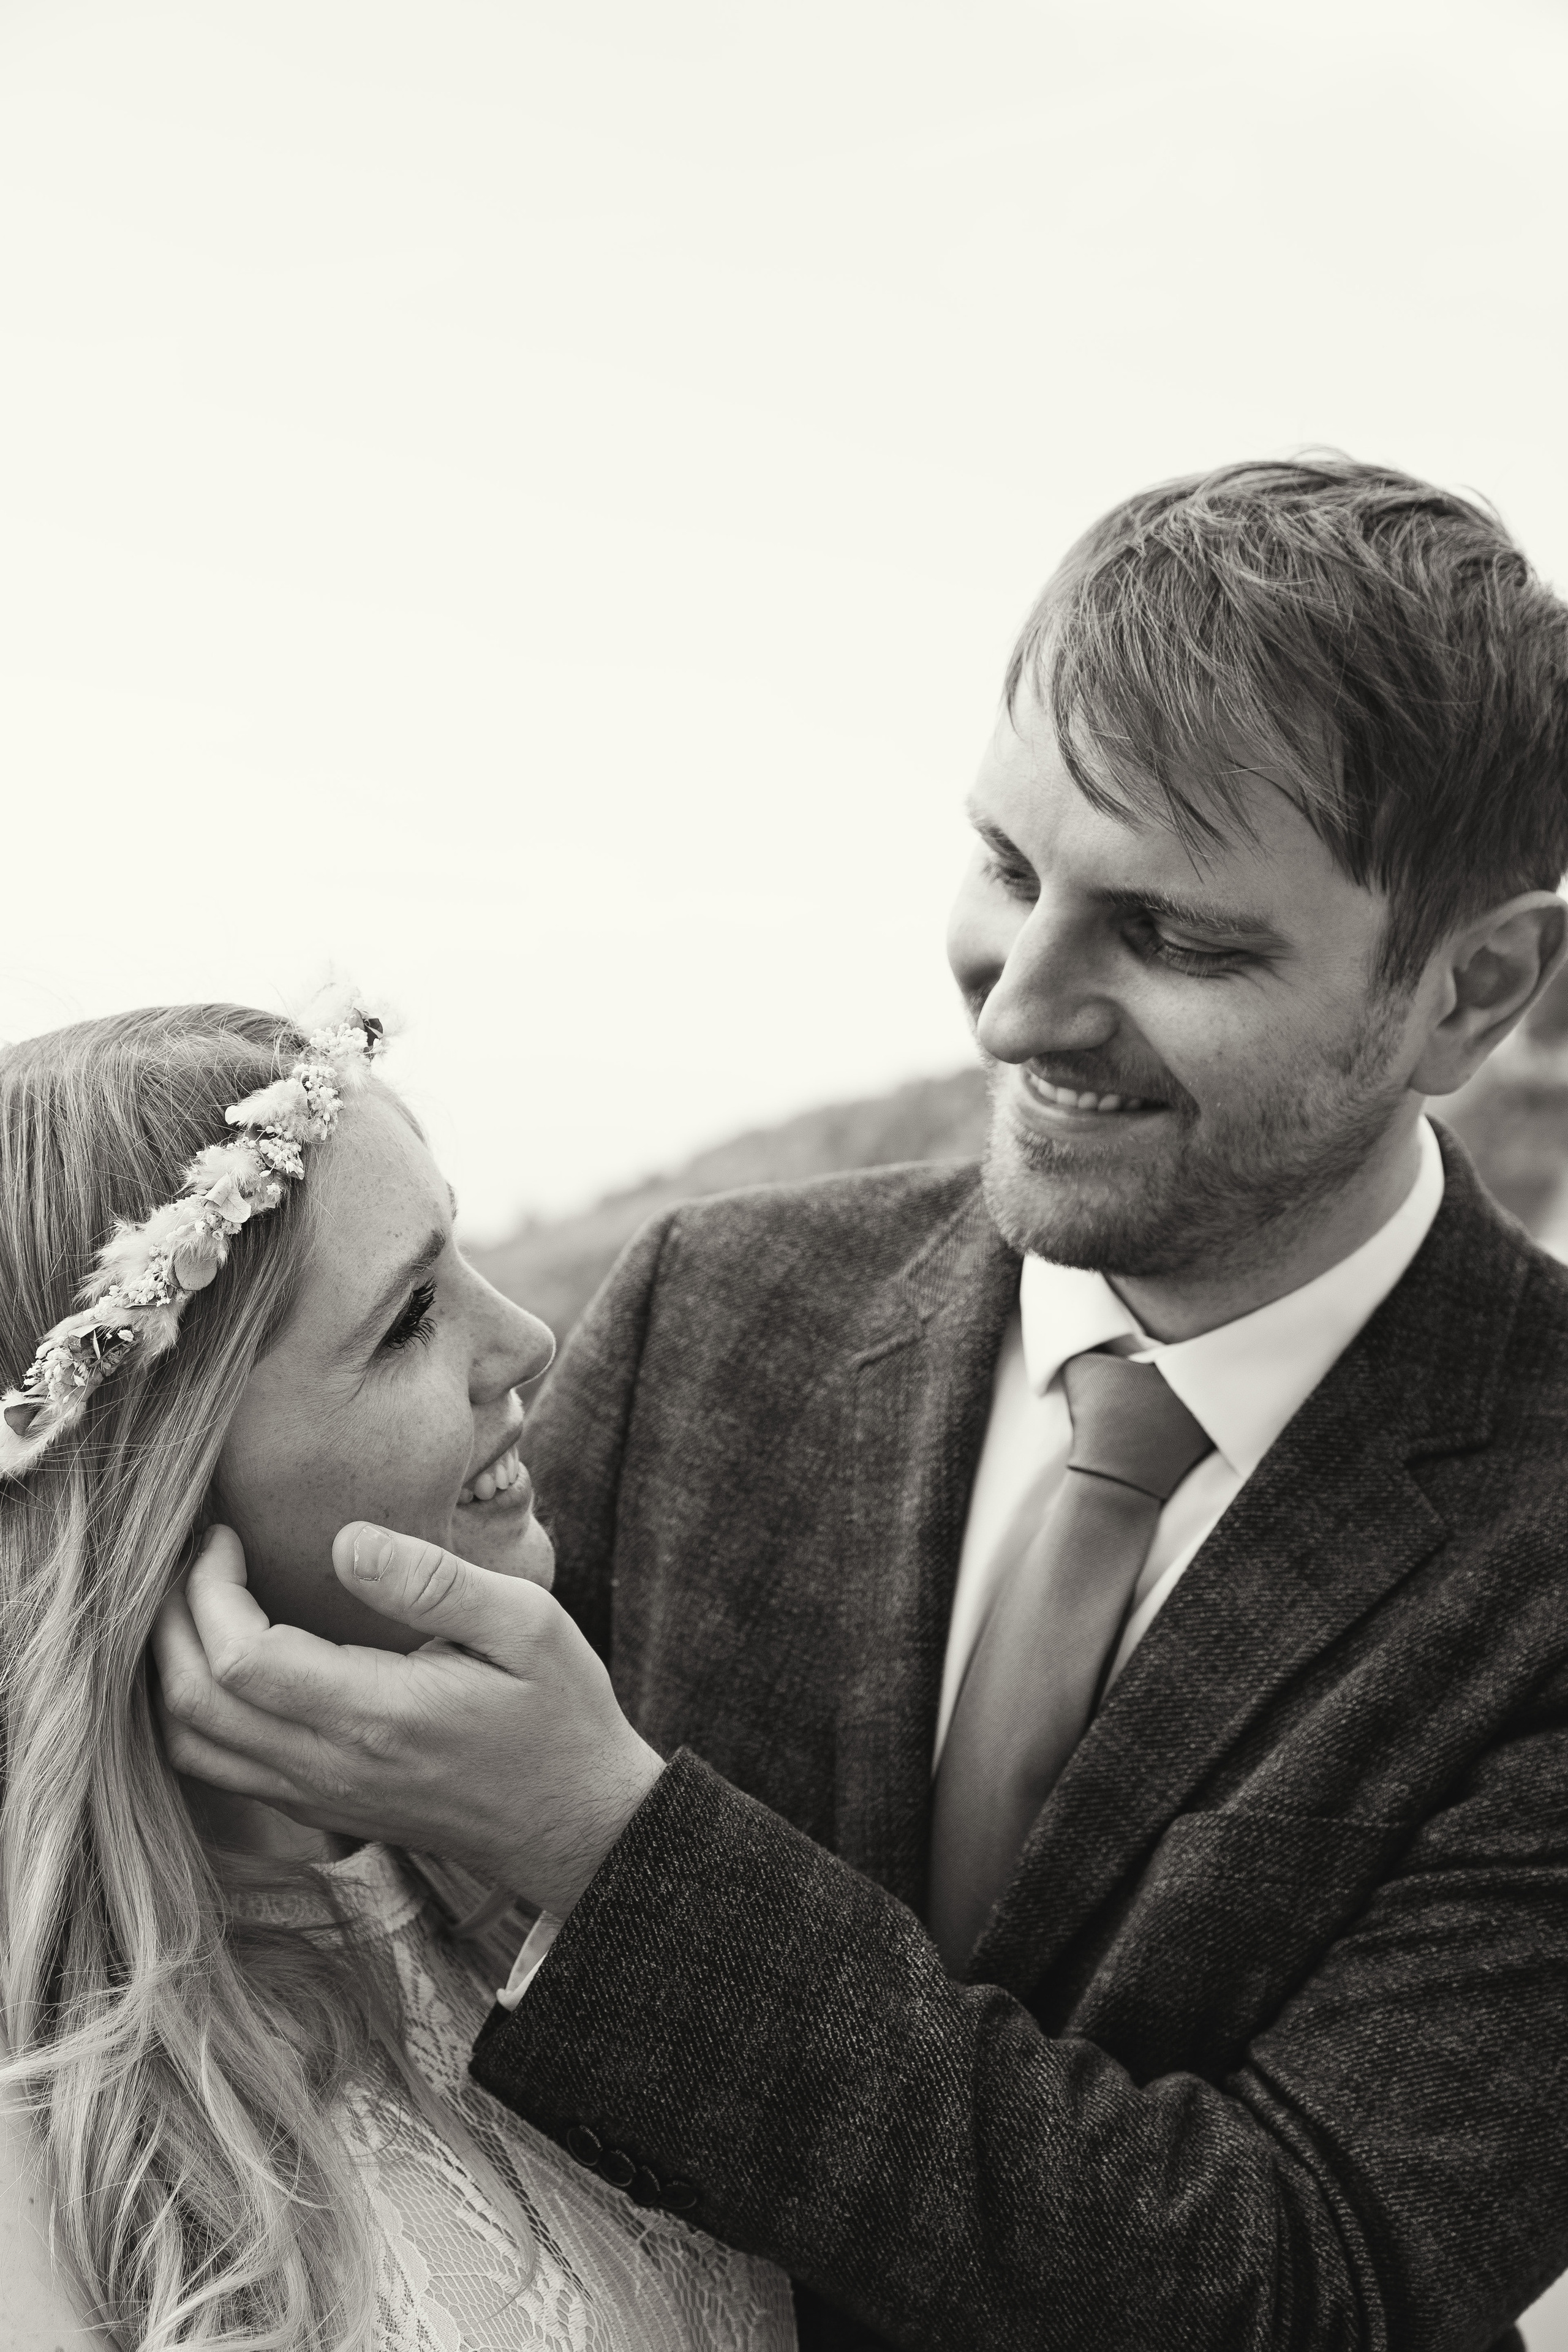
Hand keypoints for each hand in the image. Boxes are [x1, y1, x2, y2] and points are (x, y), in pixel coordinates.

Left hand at [152, 1524, 665, 1915]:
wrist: (580, 1826)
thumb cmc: (560, 1716)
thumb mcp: (527, 1625)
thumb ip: (434, 1581)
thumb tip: (345, 1539)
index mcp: (376, 1715)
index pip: (241, 1658)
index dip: (210, 1587)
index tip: (227, 1533)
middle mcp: (330, 1766)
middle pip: (194, 1702)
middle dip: (171, 1618)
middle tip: (196, 1554)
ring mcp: (318, 1796)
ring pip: (191, 1745)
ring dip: (172, 1667)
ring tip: (195, 1600)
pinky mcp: (319, 1807)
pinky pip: (218, 1767)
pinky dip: (194, 1707)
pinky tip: (223, 1655)